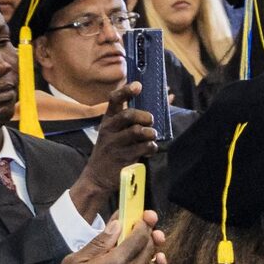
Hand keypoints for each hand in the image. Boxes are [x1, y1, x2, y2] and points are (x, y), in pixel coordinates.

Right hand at [47, 210, 165, 263]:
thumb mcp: (75, 262)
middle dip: (151, 237)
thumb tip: (117, 225)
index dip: (145, 224)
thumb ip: (100, 242)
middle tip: (152, 231)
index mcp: (115, 263)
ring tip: (154, 253)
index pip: (139, 237)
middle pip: (149, 252)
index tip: (146, 217)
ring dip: (155, 258)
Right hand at [72, 82, 158, 216]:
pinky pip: (143, 148)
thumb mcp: (114, 133)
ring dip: (150, 132)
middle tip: (151, 120)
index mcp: (107, 121)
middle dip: (144, 115)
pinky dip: (151, 147)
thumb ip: (133, 119)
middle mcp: (109, 130)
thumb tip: (166, 99)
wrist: (97, 177)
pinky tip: (150, 149)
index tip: (138, 86)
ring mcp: (115, 144)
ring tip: (152, 135)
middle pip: (128, 115)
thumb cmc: (111, 151)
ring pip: (137, 131)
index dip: (126, 91)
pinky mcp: (123, 158)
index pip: (114, 100)